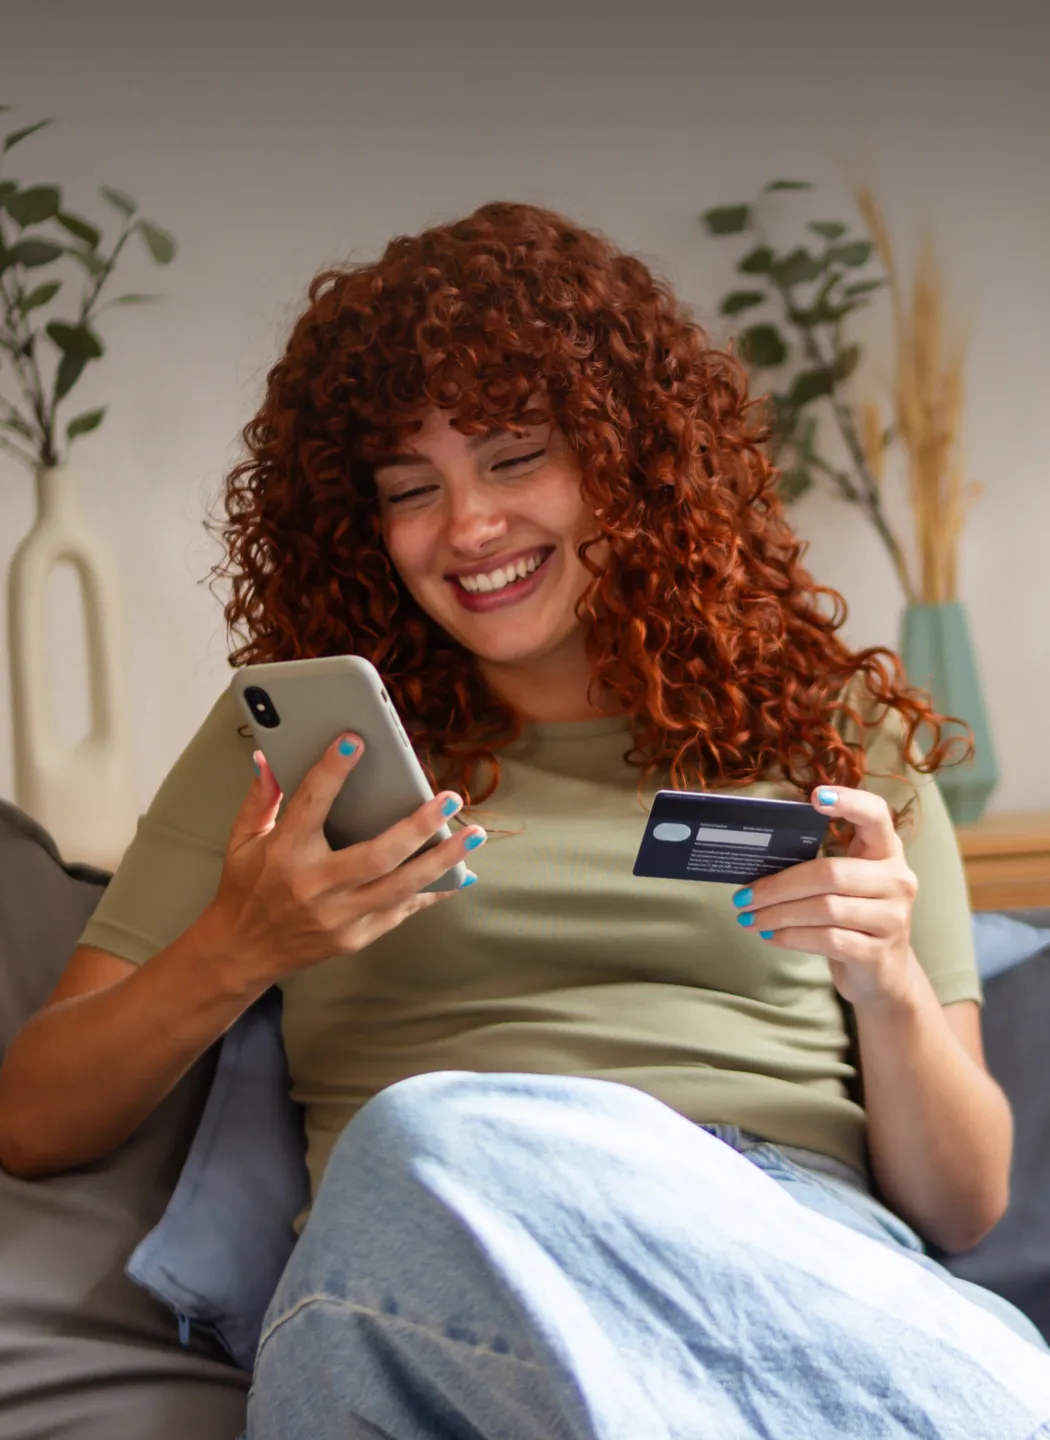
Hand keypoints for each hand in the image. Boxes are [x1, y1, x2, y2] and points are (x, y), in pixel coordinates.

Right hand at [201, 733, 482, 988]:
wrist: (243, 952)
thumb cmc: (246, 888)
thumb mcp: (243, 839)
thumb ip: (261, 797)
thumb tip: (268, 756)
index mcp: (284, 853)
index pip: (311, 804)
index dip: (333, 770)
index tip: (356, 739)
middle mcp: (314, 886)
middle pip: (376, 855)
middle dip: (417, 825)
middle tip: (450, 798)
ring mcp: (338, 916)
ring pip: (401, 887)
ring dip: (442, 860)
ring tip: (472, 835)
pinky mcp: (354, 937)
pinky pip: (401, 912)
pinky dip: (432, 892)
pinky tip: (460, 874)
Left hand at [731, 786, 919, 1008]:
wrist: (883, 975)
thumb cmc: (854, 918)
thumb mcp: (847, 885)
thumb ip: (819, 866)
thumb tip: (758, 862)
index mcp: (887, 852)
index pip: (876, 816)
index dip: (849, 802)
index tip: (816, 795)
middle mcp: (897, 881)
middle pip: (830, 873)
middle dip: (778, 884)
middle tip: (743, 895)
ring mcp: (892, 918)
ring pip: (825, 908)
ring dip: (778, 914)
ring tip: (749, 917)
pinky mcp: (878, 952)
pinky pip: (827, 939)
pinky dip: (792, 937)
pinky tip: (771, 936)